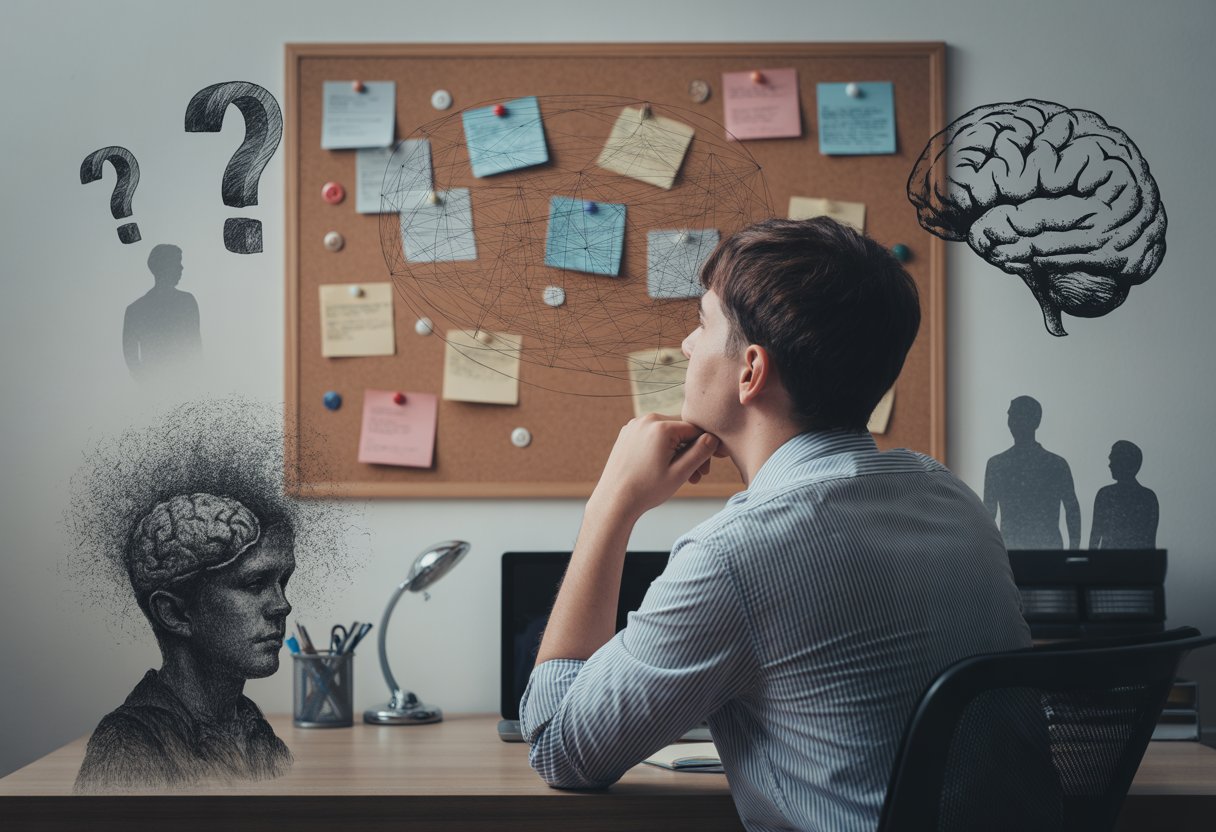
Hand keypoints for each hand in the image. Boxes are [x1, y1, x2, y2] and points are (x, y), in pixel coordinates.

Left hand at [589, 414, 721, 521]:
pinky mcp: (628, 433)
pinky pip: (653, 436)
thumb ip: (701, 452)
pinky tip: (664, 468)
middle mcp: (646, 419)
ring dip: (677, 451)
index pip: (696, 429)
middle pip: (681, 430)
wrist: (614, 500)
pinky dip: (662, 449)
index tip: (705, 470)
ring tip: (680, 476)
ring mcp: (635, 425)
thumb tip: (713, 437)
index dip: (705, 449)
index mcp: (661, 426)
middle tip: (696, 476)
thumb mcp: (680, 472)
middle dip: (691, 451)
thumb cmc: (647, 489)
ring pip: (667, 433)